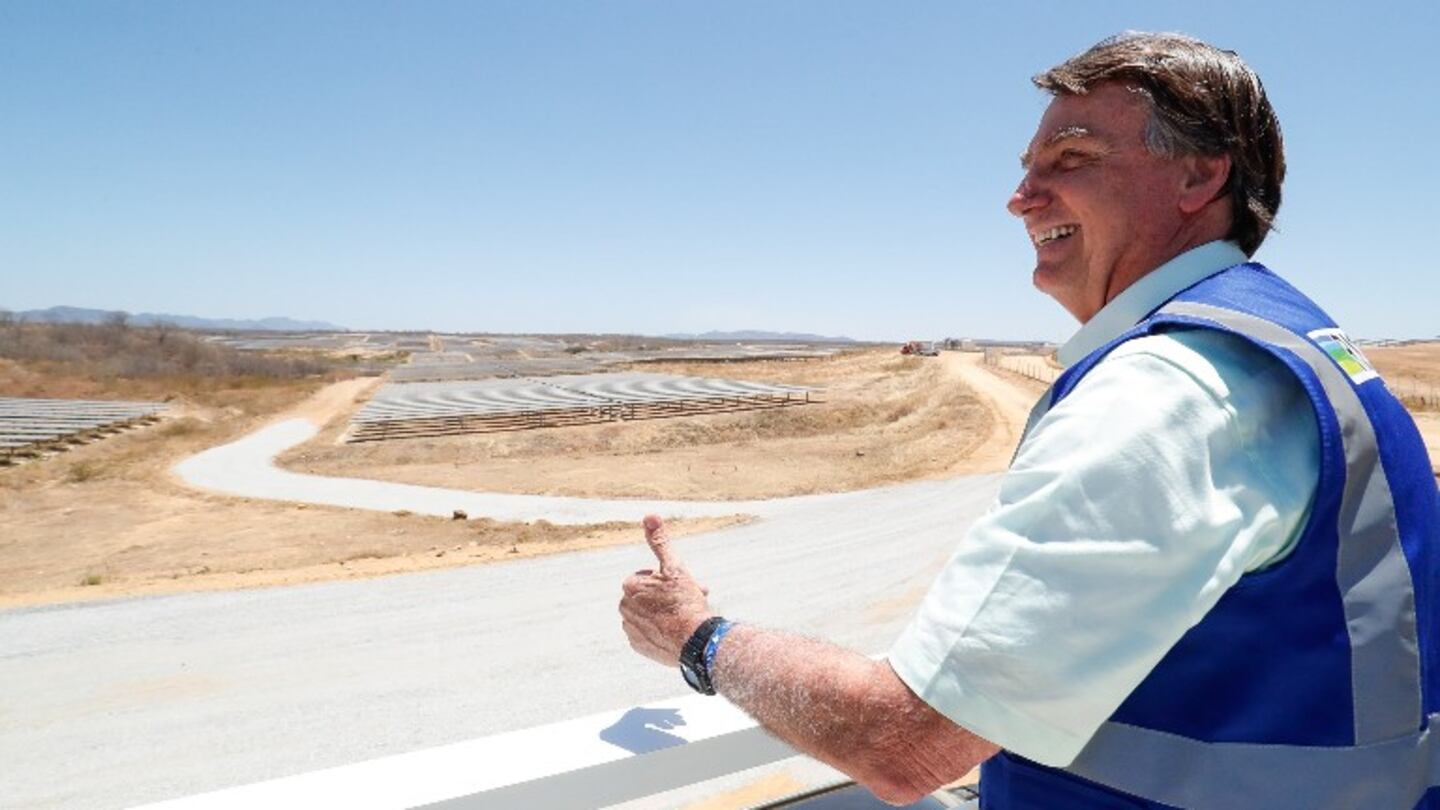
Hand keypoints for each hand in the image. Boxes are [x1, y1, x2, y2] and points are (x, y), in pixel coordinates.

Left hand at [619, 514, 713, 665]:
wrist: (695, 642)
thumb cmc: (686, 602)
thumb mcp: (675, 567)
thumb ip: (660, 542)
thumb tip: (650, 516)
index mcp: (630, 587)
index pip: (646, 577)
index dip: (664, 580)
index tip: (679, 587)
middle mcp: (624, 608)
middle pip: (646, 595)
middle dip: (664, 596)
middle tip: (686, 600)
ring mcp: (630, 629)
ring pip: (647, 613)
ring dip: (661, 612)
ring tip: (682, 617)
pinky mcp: (638, 646)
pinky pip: (647, 633)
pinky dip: (659, 630)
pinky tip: (675, 631)